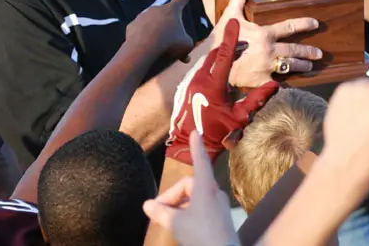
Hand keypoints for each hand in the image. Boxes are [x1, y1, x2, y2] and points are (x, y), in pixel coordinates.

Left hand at [126, 0, 196, 62]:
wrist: (143, 49)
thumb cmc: (169, 44)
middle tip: (170, 46)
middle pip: (166, 20)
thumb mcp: (185, 46)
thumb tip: (185, 55)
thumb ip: (186, 46)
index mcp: (172, 10)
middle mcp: (157, 9)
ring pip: (153, 28)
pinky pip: (141, 34)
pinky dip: (144, 41)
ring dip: (156, 37)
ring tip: (157, 50)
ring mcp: (143, 16)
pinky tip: (144, 50)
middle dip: (169, 31)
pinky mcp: (132, 26)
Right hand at [144, 131, 240, 245]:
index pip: (199, 161)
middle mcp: (214, 193)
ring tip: (167, 222)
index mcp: (205, 188)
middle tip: (157, 212)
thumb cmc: (200, 236)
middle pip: (189, 186)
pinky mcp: (221, 219)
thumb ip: (160, 212)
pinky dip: (188, 214)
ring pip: (194, 199)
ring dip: (179, 207)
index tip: (195, 132)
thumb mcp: (176, 223)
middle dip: (172, 197)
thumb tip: (147, 205)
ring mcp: (219, 207)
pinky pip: (201, 209)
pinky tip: (181, 228)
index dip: (195, 147)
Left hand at [166, 19, 279, 164]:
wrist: (188, 143)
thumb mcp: (239, 118)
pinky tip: (224, 61)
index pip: (224, 55)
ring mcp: (195, 79)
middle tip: (243, 32)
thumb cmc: (215, 133)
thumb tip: (276, 86)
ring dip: (223, 51)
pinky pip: (205, 65)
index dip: (230, 38)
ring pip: (210, 58)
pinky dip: (216, 60)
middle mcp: (202, 78)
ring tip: (237, 46)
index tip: (233, 21)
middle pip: (217, 52)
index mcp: (213, 84)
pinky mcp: (192, 82)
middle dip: (230, 42)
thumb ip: (256, 99)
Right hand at [214, 0, 322, 87]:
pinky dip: (286, 83)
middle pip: (294, 50)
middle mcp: (269, 51)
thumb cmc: (220, 40)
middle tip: (319, 53)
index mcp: (264, 34)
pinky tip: (294, 83)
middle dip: (308, 52)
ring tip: (309, 67)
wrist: (211, 65)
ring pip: (290, 66)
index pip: (289, 27)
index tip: (315, 23)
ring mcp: (267, 67)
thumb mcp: (230, 16)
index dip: (304, 24)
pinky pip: (278, 83)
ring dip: (302, 66)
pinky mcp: (261, 82)